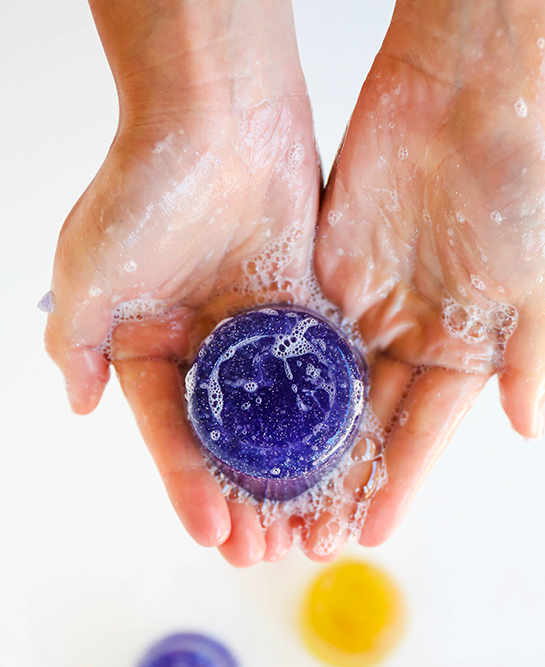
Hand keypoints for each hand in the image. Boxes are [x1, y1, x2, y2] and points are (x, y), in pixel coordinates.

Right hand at [45, 0, 319, 565]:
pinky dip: (334, 425)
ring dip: (292, 478)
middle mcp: (209, 348)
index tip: (213, 536)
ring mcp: (262, 333)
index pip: (172, 436)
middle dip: (245, 498)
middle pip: (230, 442)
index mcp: (153, 347)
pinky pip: (325, 378)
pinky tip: (346, 470)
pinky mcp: (311, 313)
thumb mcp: (88, 272)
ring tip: (307, 531)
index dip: (190, 489)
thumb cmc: (146, 188)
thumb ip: (76, 341)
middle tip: (264, 552)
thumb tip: (75, 401)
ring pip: (281, 422)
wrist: (219, 114)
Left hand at [314, 0, 544, 545]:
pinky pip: (295, 341)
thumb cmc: (519, 189)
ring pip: (325, 396)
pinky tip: (250, 428)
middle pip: (368, 427)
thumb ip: (531, 360)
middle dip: (340, 482)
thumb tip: (528, 428)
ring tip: (271, 500)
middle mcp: (410, 342)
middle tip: (307, 536)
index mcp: (464, 353)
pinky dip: (273, 386)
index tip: (370, 532)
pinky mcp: (324, 278)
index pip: (425, 434)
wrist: (464, 97)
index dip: (399, 484)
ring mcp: (364, 312)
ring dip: (301, 449)